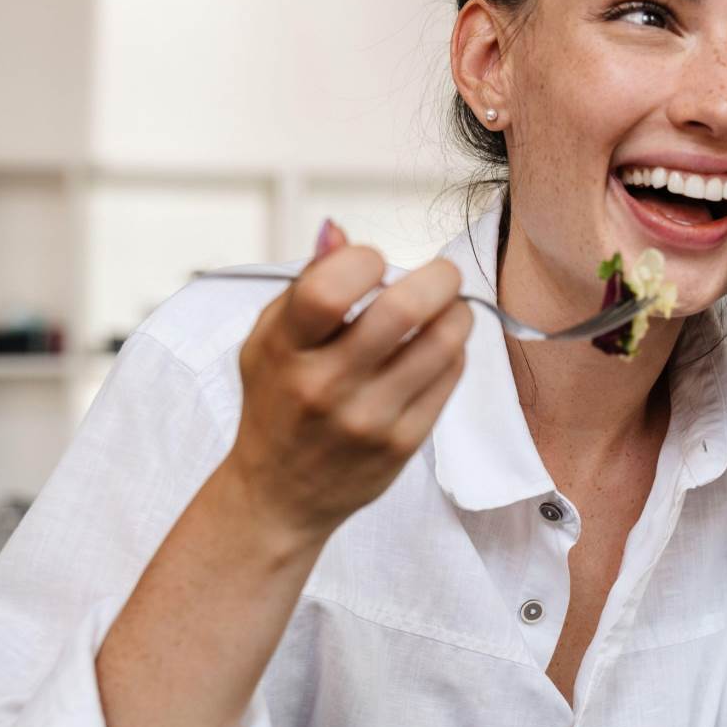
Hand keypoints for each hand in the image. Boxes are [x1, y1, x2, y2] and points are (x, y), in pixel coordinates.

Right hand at [223, 221, 471, 542]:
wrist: (280, 496)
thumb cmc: (278, 403)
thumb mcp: (269, 340)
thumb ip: (305, 284)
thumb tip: (338, 231)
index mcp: (285, 350)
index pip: (330, 287)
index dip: (365, 259)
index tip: (373, 262)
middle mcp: (325, 385)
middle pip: (403, 311)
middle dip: (437, 277)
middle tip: (442, 275)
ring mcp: (368, 418)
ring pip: (442, 344)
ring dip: (457, 313)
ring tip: (448, 309)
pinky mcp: (403, 443)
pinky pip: (449, 379)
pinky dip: (453, 352)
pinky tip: (437, 349)